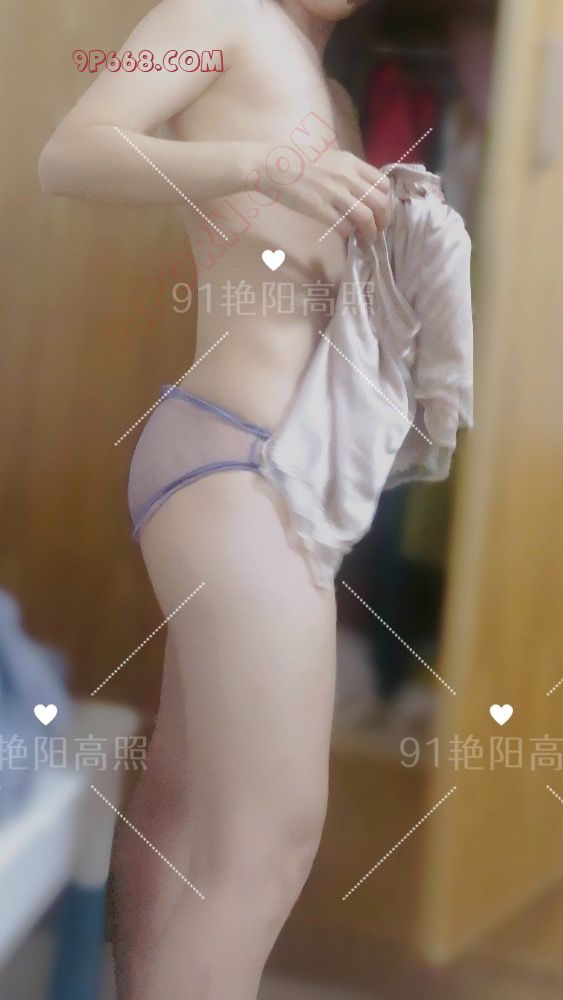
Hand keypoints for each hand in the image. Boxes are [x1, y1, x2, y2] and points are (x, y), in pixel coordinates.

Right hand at [250, 147, 390, 239]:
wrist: (272, 164)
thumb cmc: (297, 160)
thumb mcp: (330, 158)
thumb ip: (347, 172)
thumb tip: (360, 190)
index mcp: (351, 162)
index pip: (382, 183)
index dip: (385, 201)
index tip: (380, 211)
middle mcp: (347, 177)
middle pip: (379, 202)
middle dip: (383, 220)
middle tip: (378, 230)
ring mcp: (334, 193)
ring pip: (366, 217)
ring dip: (370, 232)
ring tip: (367, 239)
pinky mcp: (319, 208)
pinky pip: (344, 226)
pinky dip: (349, 235)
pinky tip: (347, 236)